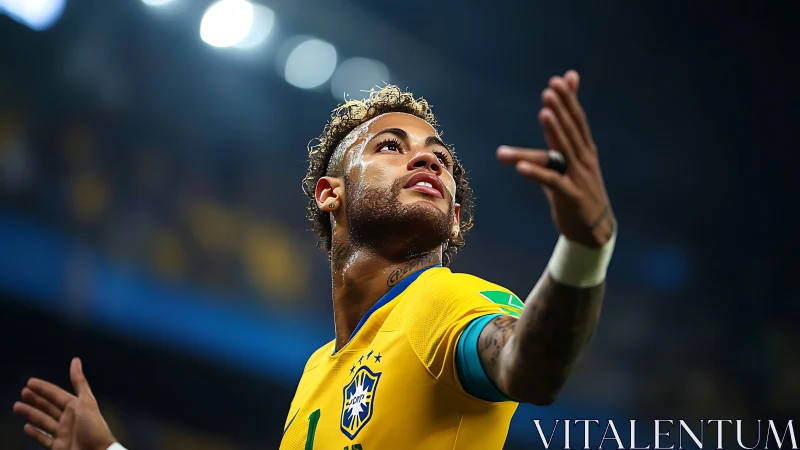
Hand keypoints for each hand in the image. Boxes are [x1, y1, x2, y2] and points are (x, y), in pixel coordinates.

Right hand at [13, 358, 116, 449]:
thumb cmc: (94, 428)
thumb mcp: (86, 402)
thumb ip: (79, 382)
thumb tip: (75, 360)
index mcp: (77, 407)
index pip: (57, 395)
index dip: (44, 388)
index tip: (30, 382)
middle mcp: (70, 419)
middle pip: (49, 407)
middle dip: (36, 399)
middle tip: (22, 392)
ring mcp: (64, 434)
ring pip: (43, 421)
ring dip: (30, 414)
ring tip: (17, 407)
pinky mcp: (59, 447)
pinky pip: (44, 439)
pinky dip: (35, 433)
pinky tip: (26, 427)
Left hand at [496, 70, 614, 247]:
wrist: (593, 231)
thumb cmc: (576, 190)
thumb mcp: (569, 161)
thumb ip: (560, 135)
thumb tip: (551, 111)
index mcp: (584, 150)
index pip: (577, 121)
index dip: (568, 101)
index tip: (558, 80)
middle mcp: (583, 160)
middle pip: (571, 131)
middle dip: (561, 109)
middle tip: (550, 89)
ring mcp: (578, 178)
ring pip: (563, 151)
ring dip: (554, 131)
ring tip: (543, 114)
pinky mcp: (570, 196)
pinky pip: (551, 182)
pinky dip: (536, 173)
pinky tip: (520, 167)